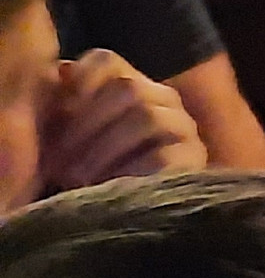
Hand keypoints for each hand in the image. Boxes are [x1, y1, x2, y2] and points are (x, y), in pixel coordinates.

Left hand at [36, 50, 206, 189]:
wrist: (126, 216)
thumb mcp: (71, 137)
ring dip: (103, 149)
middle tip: (58, 160)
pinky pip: (161, 155)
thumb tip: (63, 70)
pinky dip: (127, 170)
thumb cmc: (92, 173)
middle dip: (86, 124)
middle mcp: (164, 100)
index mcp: (131, 87)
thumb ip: (67, 104)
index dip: (81, 78)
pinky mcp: (192, 160)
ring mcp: (183, 129)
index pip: (107, 61)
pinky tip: (108, 186)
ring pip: (146, 117)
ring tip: (77, 178)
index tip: (62, 108)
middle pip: (128, 87)